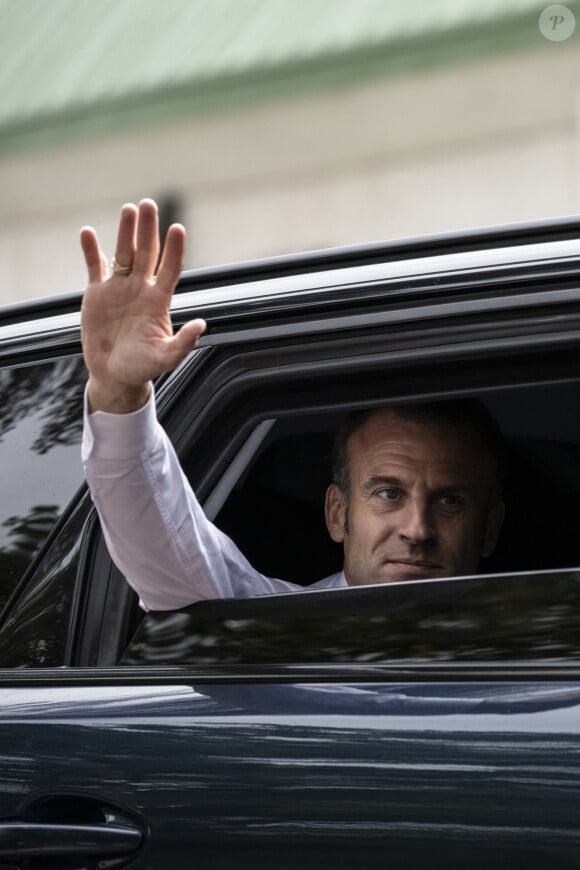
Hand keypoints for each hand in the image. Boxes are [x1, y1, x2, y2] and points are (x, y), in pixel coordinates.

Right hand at [80, 199, 205, 412]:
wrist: (114, 374)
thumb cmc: (142, 368)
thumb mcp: (165, 358)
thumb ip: (183, 342)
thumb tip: (202, 324)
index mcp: (159, 301)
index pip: (170, 269)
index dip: (174, 250)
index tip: (178, 229)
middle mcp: (141, 289)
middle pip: (147, 253)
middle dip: (148, 230)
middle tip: (148, 204)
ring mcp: (119, 288)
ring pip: (123, 254)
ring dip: (125, 232)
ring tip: (128, 209)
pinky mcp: (97, 293)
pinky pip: (94, 266)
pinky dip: (91, 250)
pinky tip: (88, 232)